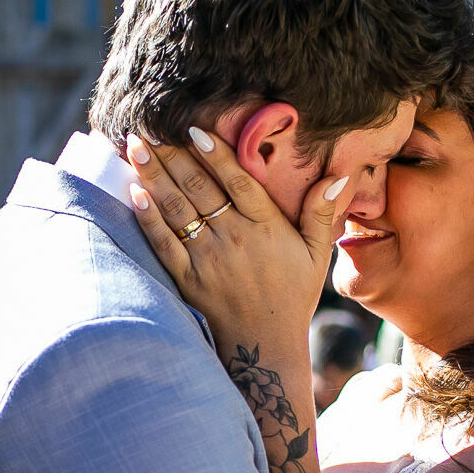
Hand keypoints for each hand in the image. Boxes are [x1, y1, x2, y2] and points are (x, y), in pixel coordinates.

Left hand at [127, 129, 357, 357]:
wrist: (266, 348)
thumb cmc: (293, 297)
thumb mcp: (317, 255)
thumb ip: (321, 214)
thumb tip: (338, 177)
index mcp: (267, 229)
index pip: (239, 182)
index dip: (216, 154)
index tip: (194, 129)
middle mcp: (235, 239)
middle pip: (199, 188)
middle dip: (173, 154)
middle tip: (151, 124)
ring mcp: (208, 260)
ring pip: (177, 209)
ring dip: (154, 176)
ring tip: (136, 147)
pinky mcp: (188, 280)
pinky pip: (164, 244)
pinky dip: (149, 218)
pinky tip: (135, 193)